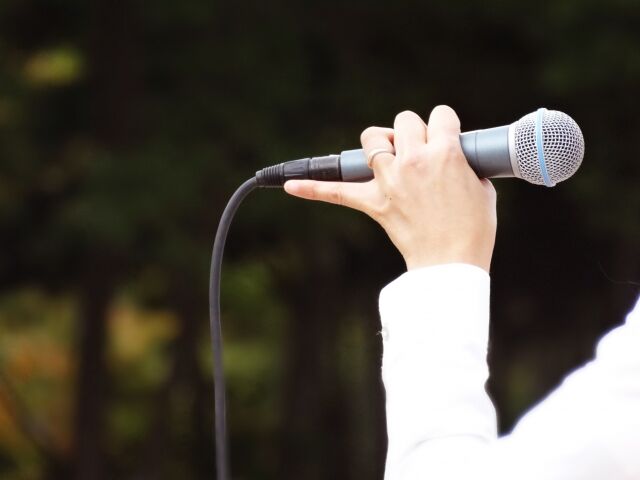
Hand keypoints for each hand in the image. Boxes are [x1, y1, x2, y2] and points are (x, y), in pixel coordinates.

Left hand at [284, 105, 496, 272]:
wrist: (452, 264)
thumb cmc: (474, 229)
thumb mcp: (482, 188)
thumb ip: (465, 165)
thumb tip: (454, 158)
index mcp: (445, 153)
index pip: (440, 115)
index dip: (444, 124)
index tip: (446, 136)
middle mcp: (414, 160)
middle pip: (403, 121)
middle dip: (412, 131)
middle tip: (419, 151)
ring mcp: (390, 181)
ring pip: (372, 139)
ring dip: (379, 142)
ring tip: (387, 155)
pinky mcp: (374, 203)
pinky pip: (337, 192)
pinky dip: (313, 188)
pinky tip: (289, 186)